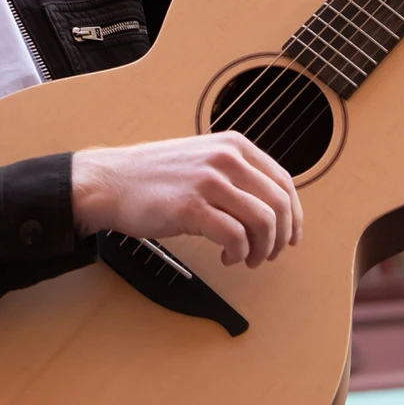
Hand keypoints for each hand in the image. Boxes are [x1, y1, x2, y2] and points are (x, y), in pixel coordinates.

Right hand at [71, 132, 302, 267]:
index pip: (283, 181)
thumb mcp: (202, 160)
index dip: (293, 214)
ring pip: (263, 222)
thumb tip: (269, 208)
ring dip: (262, 249)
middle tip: (269, 255)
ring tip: (247, 259)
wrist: (110, 182)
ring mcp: (210, 182)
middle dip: (280, 237)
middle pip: (279, 203)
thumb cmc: (154, 177)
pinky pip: (236, 237)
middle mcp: (226, 158)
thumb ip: (235, 175)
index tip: (290, 236)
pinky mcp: (192, 207)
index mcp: (233, 145)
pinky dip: (239, 253)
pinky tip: (228, 258)